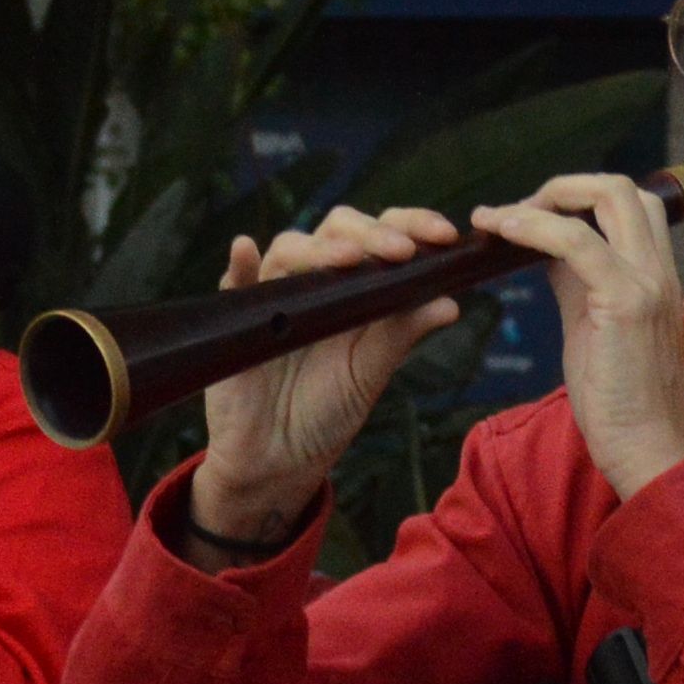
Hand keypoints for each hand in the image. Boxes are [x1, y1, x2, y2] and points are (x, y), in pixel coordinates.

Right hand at [185, 207, 467, 549]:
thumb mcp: (371, 373)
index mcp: (356, 287)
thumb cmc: (327, 411)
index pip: (382, 236)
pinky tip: (245, 249)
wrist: (279, 458)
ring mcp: (275, 293)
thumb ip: (402, 334)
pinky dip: (239, 264)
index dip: (412, 225)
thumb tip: (450, 302)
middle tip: (401, 251)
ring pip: (291, 249)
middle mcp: (317, 281)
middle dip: (372, 232)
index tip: (444, 235)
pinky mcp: (237, 317)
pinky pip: (234, 282)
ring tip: (346, 258)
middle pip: (338, 228)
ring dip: (319, 248)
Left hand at [480, 172, 683, 504]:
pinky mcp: (626, 302)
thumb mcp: (594, 327)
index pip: (628, 205)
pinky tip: (502, 231)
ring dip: (545, 197)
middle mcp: (658, 270)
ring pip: (609, 196)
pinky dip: (535, 226)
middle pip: (621, 188)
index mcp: (653, 275)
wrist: (647, 449)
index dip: (578, 199)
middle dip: (563, 187)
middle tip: (516, 213)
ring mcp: (647, 282)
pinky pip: (578, 241)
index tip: (532, 219)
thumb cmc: (619, 401)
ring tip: (500, 219)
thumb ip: (578, 285)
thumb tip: (545, 253)